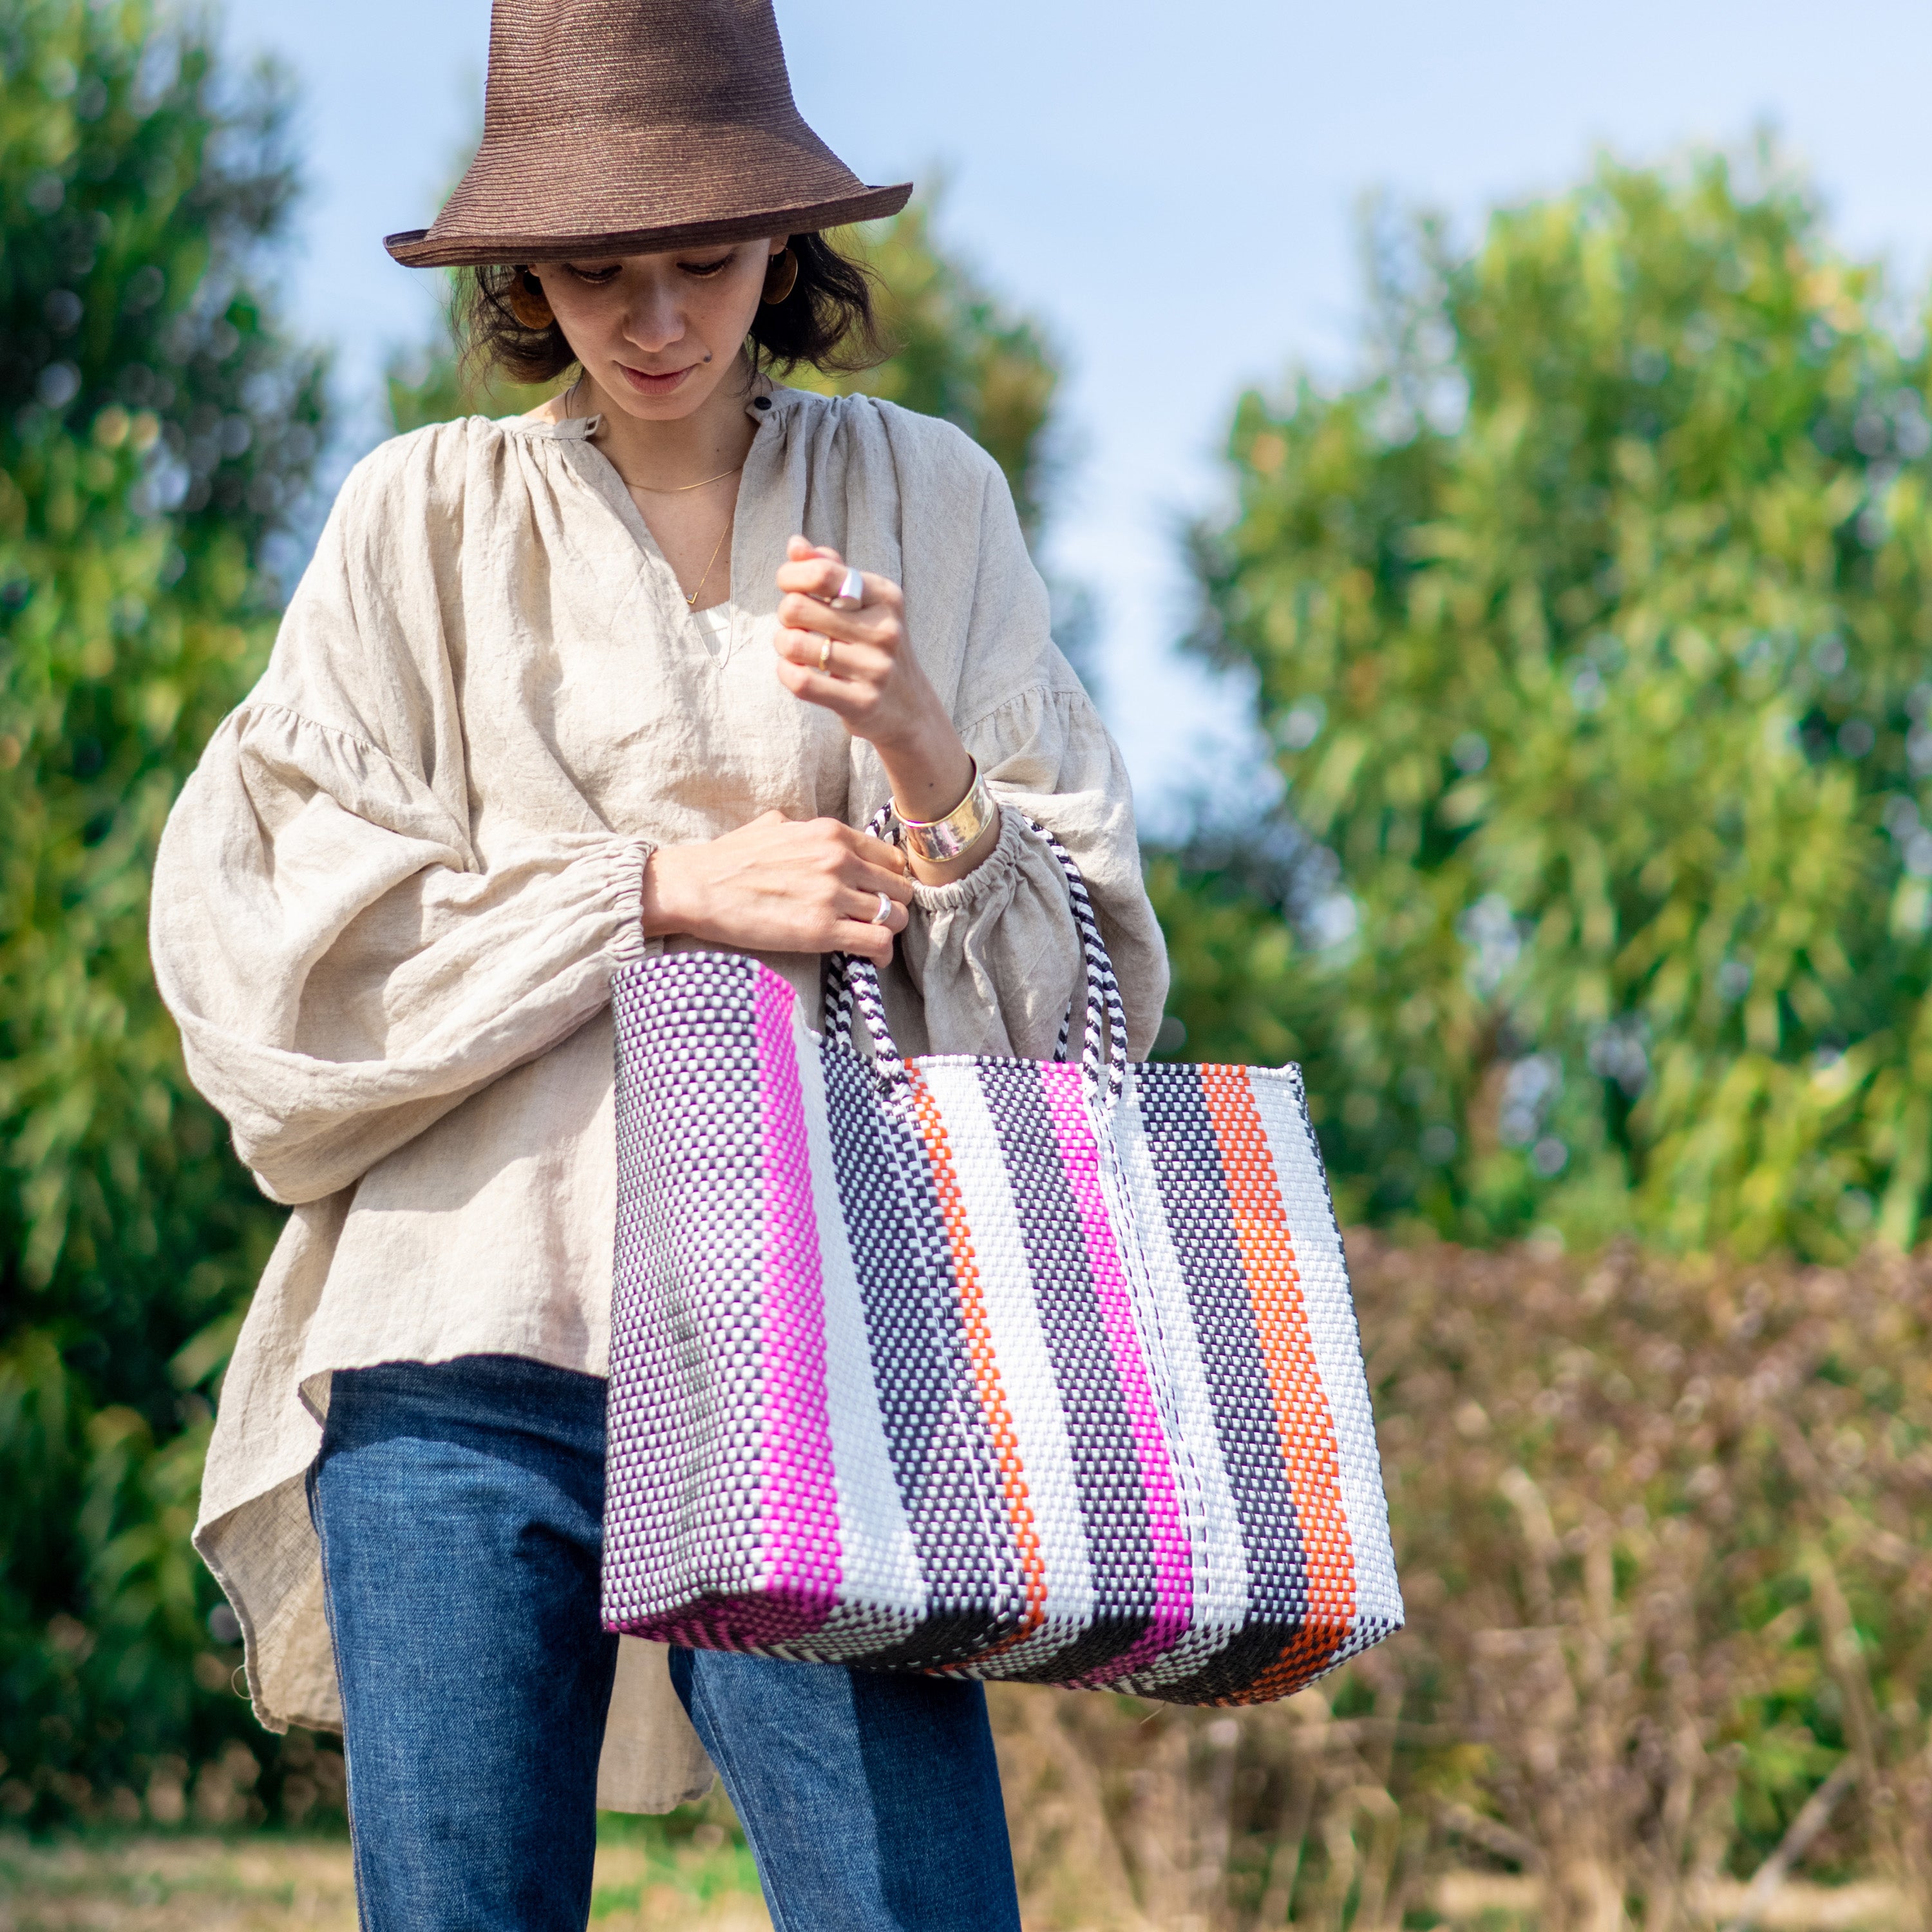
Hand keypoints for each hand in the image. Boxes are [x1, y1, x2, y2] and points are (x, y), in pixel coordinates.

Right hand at [641, 810, 912, 965]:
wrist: (699, 886)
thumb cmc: (730, 858)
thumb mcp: (774, 825)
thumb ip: (804, 828)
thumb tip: (809, 831)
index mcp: (832, 833)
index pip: (891, 858)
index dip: (890, 880)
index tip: (879, 894)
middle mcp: (840, 860)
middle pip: (901, 888)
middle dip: (894, 906)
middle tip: (875, 920)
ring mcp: (833, 895)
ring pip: (897, 916)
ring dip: (889, 931)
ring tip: (870, 939)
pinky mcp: (822, 930)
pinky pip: (878, 943)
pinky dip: (881, 954)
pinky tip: (869, 958)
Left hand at [771, 538, 973, 818]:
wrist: (910, 710)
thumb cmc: (875, 646)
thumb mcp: (864, 603)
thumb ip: (830, 571)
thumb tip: (796, 545)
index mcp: (885, 596)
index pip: (822, 571)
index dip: (790, 575)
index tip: (787, 585)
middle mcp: (884, 630)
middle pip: (798, 607)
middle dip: (785, 614)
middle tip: (796, 624)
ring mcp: (875, 668)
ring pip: (793, 644)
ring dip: (783, 645)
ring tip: (795, 649)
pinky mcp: (861, 703)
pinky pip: (801, 682)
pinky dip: (786, 673)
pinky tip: (794, 670)